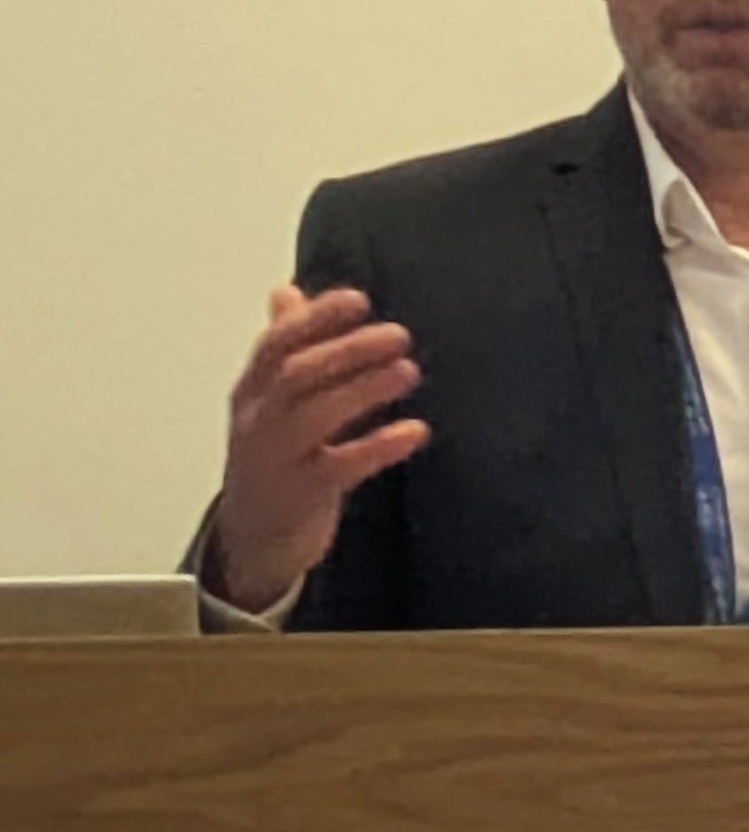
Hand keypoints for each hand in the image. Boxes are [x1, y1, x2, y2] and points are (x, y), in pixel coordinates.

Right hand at [207, 285, 429, 611]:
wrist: (253, 541)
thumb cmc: (274, 459)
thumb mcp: (271, 403)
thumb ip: (285, 347)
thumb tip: (286, 290)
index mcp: (251, 392)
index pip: (277, 344)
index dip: (316, 318)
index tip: (358, 299)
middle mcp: (257, 422)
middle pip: (295, 374)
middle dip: (346, 349)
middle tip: (399, 335)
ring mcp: (275, 460)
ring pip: (313, 416)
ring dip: (364, 389)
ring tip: (408, 371)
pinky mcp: (300, 497)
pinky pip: (340, 467)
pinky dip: (378, 447)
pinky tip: (415, 431)